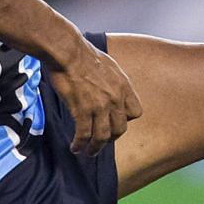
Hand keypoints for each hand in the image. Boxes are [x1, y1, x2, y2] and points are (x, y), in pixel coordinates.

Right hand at [45, 38, 141, 156]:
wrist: (68, 51)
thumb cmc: (83, 54)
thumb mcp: (108, 65)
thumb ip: (112, 81)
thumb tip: (107, 89)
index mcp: (124, 86)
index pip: (136, 112)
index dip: (126, 119)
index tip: (115, 121)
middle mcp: (115, 98)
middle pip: (120, 129)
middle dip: (111, 138)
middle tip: (101, 142)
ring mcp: (100, 106)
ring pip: (103, 136)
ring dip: (95, 148)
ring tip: (88, 152)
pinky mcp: (82, 110)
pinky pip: (84, 134)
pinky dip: (80, 144)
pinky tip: (75, 147)